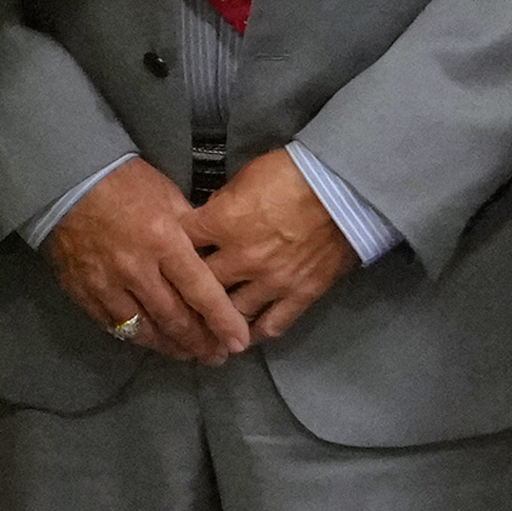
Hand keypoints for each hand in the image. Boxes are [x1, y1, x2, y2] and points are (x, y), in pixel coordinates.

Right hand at [45, 158, 247, 363]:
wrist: (67, 180)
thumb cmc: (125, 182)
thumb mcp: (169, 196)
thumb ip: (193, 231)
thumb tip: (214, 257)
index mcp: (164, 241)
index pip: (200, 291)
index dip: (222, 322)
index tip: (238, 343)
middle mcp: (137, 269)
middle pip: (175, 319)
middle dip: (200, 342)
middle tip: (217, 356)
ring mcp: (107, 285)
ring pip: (145, 330)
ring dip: (171, 347)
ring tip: (189, 354)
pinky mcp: (84, 293)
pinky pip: (114, 326)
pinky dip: (138, 337)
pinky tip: (152, 341)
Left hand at [185, 149, 363, 344]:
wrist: (345, 186)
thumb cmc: (293, 172)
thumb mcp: (246, 176)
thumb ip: (222, 203)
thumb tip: (208, 220)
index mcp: (222, 223)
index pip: (181, 242)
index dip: (170, 249)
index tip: (167, 257)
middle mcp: (241, 258)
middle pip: (200, 284)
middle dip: (188, 291)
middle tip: (178, 300)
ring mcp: (271, 281)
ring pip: (232, 312)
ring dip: (218, 320)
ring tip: (206, 328)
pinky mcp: (300, 294)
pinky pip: (273, 324)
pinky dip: (255, 334)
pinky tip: (242, 338)